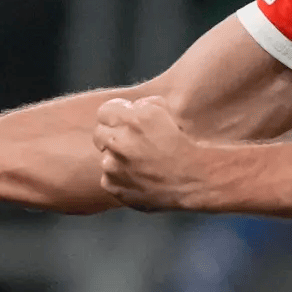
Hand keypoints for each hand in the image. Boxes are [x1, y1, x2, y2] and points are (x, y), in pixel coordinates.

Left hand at [93, 96, 211, 211]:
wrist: (192, 180)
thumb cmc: (180, 144)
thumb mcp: (165, 112)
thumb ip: (142, 104)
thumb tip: (128, 109)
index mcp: (132, 120)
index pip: (103, 112)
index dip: (115, 115)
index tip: (125, 122)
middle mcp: (120, 142)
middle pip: (99, 134)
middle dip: (113, 136)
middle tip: (131, 143)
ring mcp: (113, 167)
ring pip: (105, 157)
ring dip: (117, 158)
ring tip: (141, 163)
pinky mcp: (113, 187)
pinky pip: (108, 178)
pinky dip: (120, 178)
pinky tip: (140, 178)